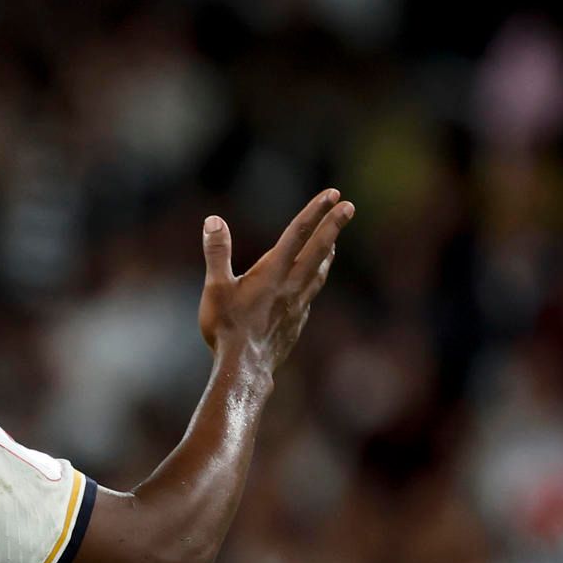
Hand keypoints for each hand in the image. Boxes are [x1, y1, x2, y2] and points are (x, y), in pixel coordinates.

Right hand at [198, 189, 353, 369]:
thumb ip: (217, 253)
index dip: (315, 211)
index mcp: (272, 272)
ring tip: (333, 244)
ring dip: (327, 254)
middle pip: (318, 250)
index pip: (298, 233)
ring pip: (318, 273)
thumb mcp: (215, 288)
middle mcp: (291, 285)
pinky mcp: (296, 323)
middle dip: (333, 226)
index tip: (333, 194)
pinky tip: (310, 286)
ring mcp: (297, 305)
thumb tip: (213, 221)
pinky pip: (309, 296)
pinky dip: (314, 282)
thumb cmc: (227, 328)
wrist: (244, 368)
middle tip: (349, 208)